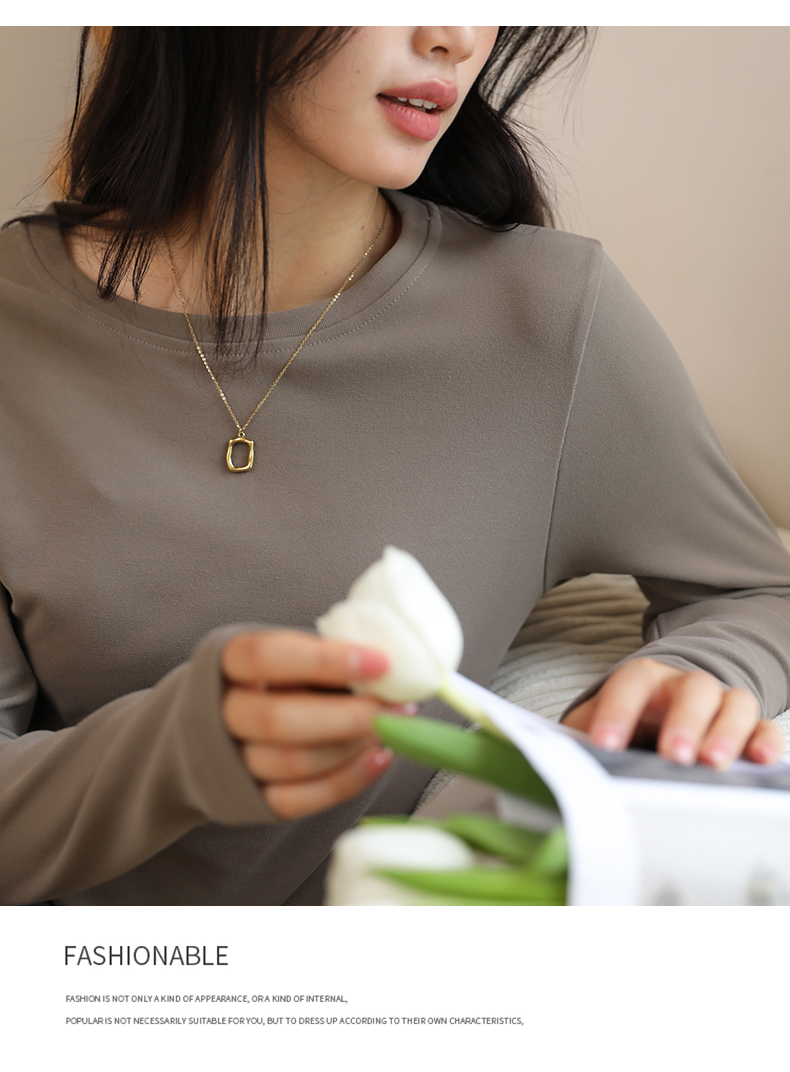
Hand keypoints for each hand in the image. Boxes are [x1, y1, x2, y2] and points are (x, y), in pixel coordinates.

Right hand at [221, 630, 412, 818]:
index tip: (381, 663)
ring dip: (353, 747)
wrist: (218, 724)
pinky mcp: (251, 800)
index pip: (265, 656)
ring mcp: (232, 761)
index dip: (324, 660)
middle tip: (397, 708)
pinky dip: (346, 781)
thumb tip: (388, 668)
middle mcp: (220, 712)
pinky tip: (379, 758)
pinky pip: (298, 800)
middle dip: (348, 716)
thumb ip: (325, 656)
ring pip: (293, 762)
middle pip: (278, 720)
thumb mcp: (287, 652)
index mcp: (226, 662)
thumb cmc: (270, 678)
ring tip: (393, 728)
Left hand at [562, 657, 783, 768]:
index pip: (629, 684)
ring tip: (713, 764)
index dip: (617, 712)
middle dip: (684, 721)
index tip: (604, 745)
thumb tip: (555, 765)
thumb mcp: (596, 723)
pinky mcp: (747, 726)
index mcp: (642, 679)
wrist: (662, 709)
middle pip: (692, 689)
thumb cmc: (627, 721)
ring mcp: (719, 703)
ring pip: (733, 703)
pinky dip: (766, 742)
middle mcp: (684, 685)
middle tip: (674, 755)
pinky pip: (764, 727)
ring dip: (726, 733)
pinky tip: (761, 762)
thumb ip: (579, 738)